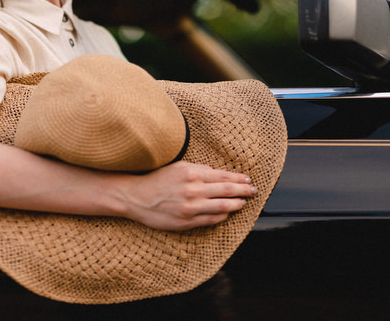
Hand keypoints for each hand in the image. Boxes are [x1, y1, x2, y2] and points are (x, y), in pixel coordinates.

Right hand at [118, 161, 256, 230]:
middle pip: (227, 190)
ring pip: (222, 206)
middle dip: (243, 190)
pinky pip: (211, 220)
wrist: (136, 197)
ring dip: (236, 204)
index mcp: (192, 174)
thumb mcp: (177, 167)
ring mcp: (191, 207)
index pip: (223, 176)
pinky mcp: (187, 221)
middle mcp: (193, 190)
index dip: (238, 178)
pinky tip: (227, 213)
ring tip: (244, 203)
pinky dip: (222, 216)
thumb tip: (216, 173)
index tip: (248, 179)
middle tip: (253, 190)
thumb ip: (198, 169)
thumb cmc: (157, 179)